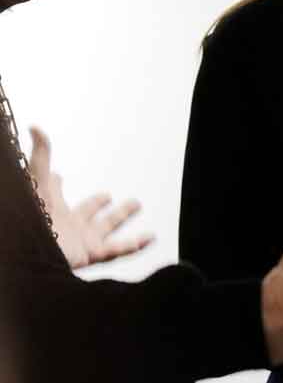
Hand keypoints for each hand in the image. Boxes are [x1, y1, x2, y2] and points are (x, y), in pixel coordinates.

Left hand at [28, 127, 154, 268]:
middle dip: (97, 203)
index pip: (54, 191)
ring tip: (136, 206)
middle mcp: (67, 225)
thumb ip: (40, 158)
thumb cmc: (31, 221)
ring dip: (122, 217)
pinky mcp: (90, 255)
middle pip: (86, 212)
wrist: (32, 256)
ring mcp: (80, 241)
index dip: (55, 183)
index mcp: (53, 207)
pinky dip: (135, 244)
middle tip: (107, 196)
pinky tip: (149, 237)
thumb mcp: (38, 185)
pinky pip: (117, 251)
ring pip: (106, 229)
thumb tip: (35, 128)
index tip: (57, 176)